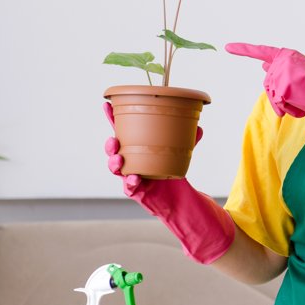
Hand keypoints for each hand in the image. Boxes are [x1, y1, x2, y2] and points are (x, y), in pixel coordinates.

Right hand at [103, 102, 233, 263]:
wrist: (179, 200)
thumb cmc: (173, 172)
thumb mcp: (181, 153)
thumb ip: (188, 140)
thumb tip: (198, 127)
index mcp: (137, 149)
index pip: (122, 132)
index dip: (112, 120)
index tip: (106, 104)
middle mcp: (130, 162)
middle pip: (112, 152)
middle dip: (109, 145)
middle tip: (113, 140)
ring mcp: (131, 177)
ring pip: (116, 170)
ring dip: (114, 163)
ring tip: (118, 158)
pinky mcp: (137, 192)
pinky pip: (129, 187)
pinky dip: (131, 182)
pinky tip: (134, 178)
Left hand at [226, 42, 304, 170]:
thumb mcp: (299, 81)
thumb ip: (281, 73)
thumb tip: (262, 65)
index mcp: (289, 55)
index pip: (262, 52)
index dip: (243, 50)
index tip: (227, 47)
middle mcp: (284, 58)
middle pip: (267, 84)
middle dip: (279, 99)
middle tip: (300, 100)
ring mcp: (282, 70)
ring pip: (270, 95)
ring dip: (286, 106)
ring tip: (303, 103)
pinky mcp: (283, 83)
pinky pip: (277, 103)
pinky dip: (288, 110)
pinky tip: (302, 107)